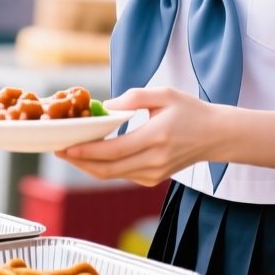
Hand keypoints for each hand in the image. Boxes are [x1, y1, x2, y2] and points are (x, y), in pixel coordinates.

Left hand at [57, 87, 225, 186]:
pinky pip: (121, 175)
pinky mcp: (152, 179)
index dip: (87, 151)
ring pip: (112, 176)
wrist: (216, 136)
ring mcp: (154, 174)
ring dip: (88, 166)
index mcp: (156, 138)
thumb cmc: (190, 111)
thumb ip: (132, 99)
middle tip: (58, 150)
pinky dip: (103, 167)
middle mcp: (154, 161)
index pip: (114, 151)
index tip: (67, 146)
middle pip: (108, 169)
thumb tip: (103, 107)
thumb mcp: (163, 95)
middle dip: (79, 161)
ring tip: (69, 152)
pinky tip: (90, 155)